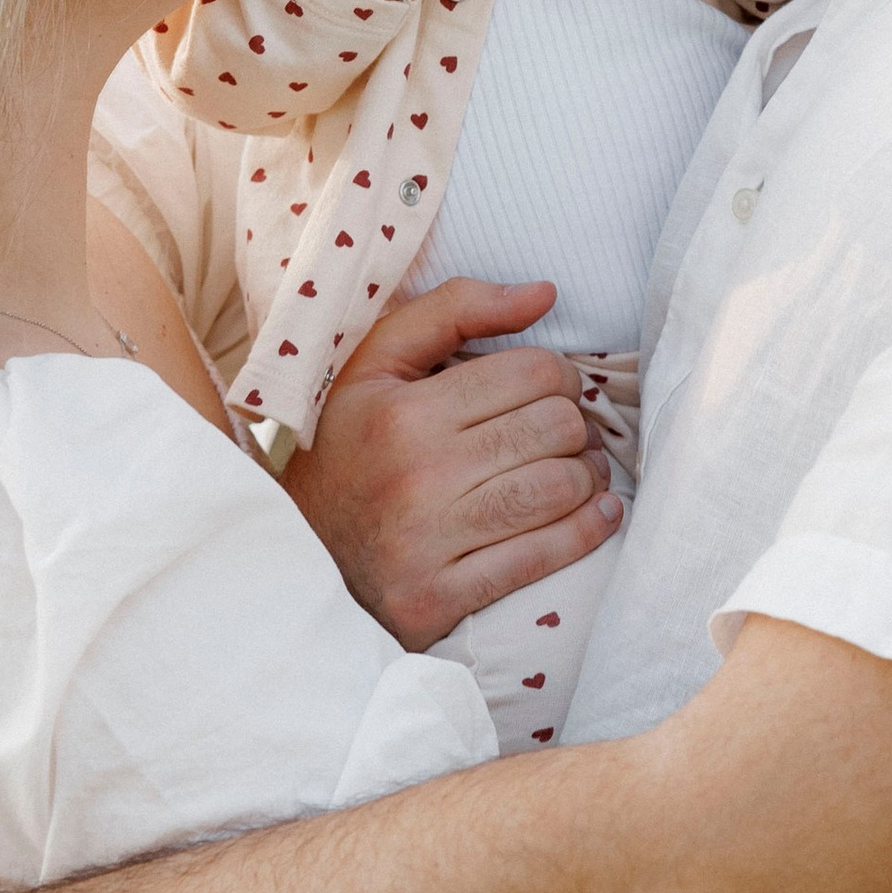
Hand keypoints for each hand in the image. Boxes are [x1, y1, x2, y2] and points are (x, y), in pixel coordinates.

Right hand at [281, 277, 624, 647]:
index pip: (531, 373)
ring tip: (582, 472)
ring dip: (589, 478)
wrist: (294, 555)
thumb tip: (544, 293)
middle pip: (555, 429)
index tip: (552, 388)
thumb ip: (453, 310)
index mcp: (401, 411)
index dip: (560, 374)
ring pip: (558, 490)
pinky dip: (586, 533)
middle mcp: (416, 474)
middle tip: (569, 432)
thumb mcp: (373, 364)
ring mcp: (427, 542)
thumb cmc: (346, 447)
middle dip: (577, 426)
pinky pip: (541, 558)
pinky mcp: (437, 599)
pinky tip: (597, 515)